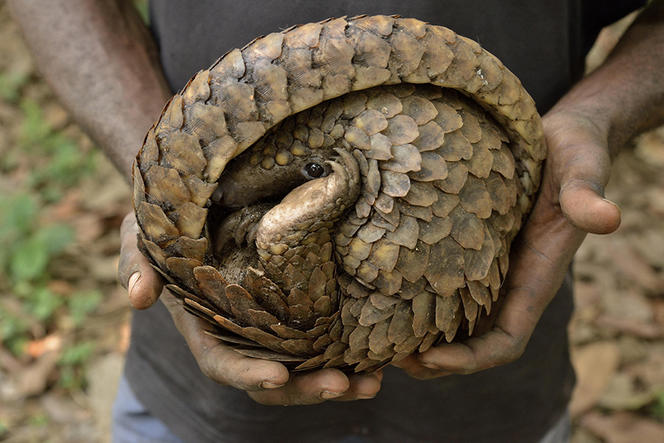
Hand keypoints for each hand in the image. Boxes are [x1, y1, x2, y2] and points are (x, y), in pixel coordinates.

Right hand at [118, 212, 381, 404]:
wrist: (201, 194)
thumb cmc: (167, 216)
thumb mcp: (141, 232)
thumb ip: (136, 263)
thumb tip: (138, 299)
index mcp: (204, 325)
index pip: (222, 363)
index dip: (248, 374)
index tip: (279, 375)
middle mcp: (240, 333)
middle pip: (273, 377)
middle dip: (306, 387)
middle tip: (344, 385)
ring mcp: (271, 323)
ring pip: (304, 365)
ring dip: (338, 379)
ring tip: (374, 382)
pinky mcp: (296, 306)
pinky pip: (323, 336)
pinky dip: (348, 348)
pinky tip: (381, 353)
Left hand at [394, 107, 621, 378]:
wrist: (561, 137)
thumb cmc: (573, 153)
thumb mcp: (581, 169)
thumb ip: (587, 195)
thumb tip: (609, 218)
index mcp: (536, 277)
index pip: (506, 339)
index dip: (472, 358)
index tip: (430, 359)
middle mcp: (510, 281)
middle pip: (473, 341)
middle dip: (436, 359)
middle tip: (389, 360)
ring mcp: (489, 267)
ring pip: (455, 319)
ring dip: (420, 336)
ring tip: (378, 338)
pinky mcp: (470, 247)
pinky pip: (443, 285)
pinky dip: (417, 300)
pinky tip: (382, 293)